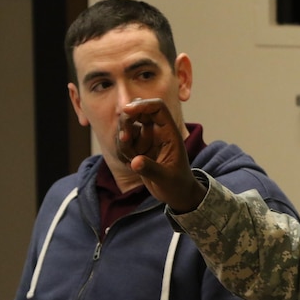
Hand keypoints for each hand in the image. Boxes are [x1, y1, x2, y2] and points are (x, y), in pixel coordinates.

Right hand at [117, 98, 206, 212]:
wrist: (177, 194)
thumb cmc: (178, 185)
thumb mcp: (166, 179)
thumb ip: (151, 169)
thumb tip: (135, 162)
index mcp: (169, 133)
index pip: (157, 108)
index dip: (142, 105)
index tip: (127, 110)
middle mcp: (157, 132)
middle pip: (137, 111)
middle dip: (126, 121)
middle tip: (124, 139)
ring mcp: (146, 139)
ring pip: (126, 127)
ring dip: (122, 142)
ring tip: (132, 161)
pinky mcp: (137, 148)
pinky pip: (122, 142)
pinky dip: (121, 152)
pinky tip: (130, 165)